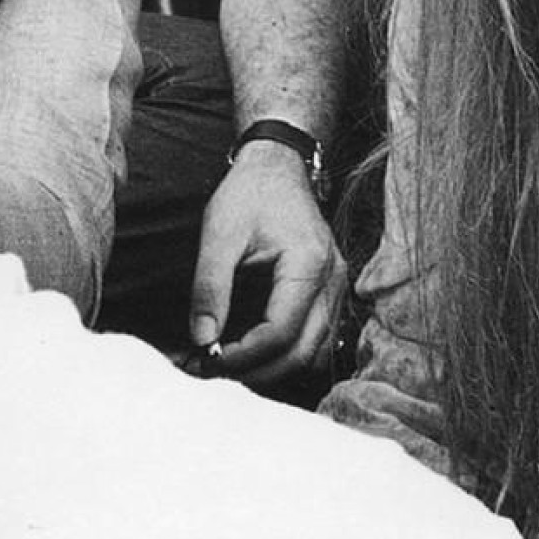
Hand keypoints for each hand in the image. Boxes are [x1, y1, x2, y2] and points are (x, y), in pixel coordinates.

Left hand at [190, 145, 347, 383]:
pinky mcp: (330, 290)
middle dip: (255, 372)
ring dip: (273, 368)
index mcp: (308, 264)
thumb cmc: (250, 193)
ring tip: (229, 363)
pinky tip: (253, 349)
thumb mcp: (219, 234)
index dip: (241, 356)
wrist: (277, 165)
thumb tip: (201, 340)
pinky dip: (287, 352)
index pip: (279, 333)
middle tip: (210, 371)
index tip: (204, 359)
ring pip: (314, 353)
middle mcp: (332, 279)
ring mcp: (337, 286)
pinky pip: (317, 338)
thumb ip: (210, 288)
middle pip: (301, 353)